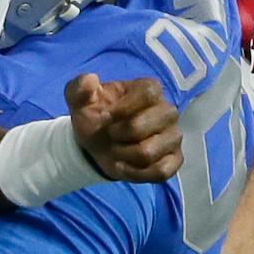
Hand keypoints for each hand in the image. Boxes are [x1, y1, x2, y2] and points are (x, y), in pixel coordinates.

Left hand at [65, 73, 182, 181]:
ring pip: (149, 152)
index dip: (124, 107)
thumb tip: (90, 79)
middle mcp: (167, 111)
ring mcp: (173, 136)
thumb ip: (79, 87)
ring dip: (123, 155)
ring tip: (115, 152)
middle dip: (119, 135)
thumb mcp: (79, 100)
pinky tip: (122, 167)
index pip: (149, 93)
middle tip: (110, 136)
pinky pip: (161, 171)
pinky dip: (136, 174)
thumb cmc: (94, 117)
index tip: (105, 117)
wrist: (97, 146)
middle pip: (148, 124)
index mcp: (150, 90)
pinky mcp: (174, 159)